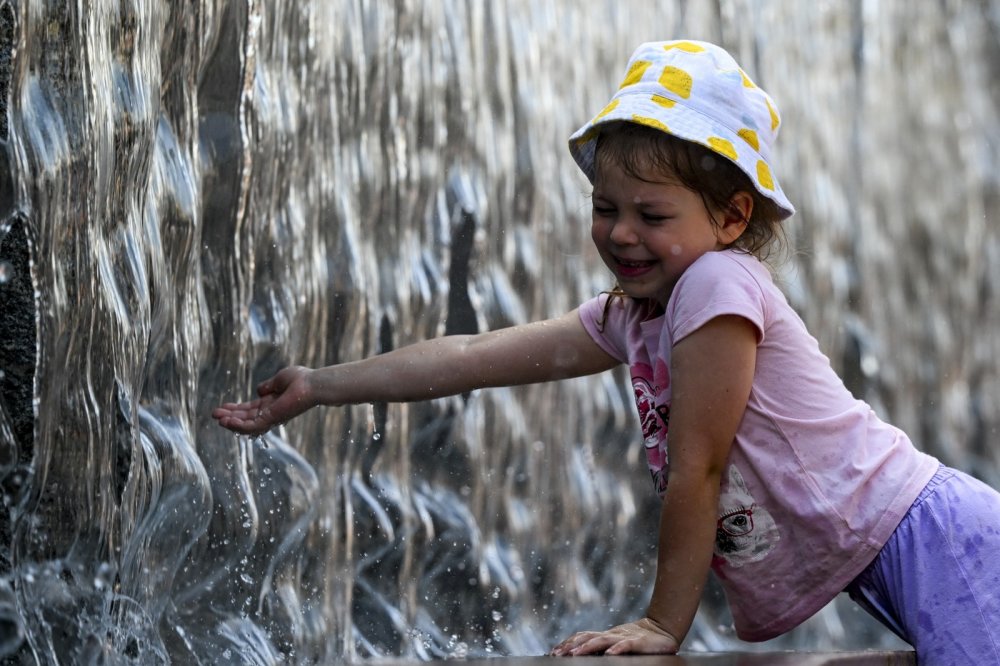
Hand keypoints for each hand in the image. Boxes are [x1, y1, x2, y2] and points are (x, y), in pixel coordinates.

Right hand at [212, 366, 314, 434]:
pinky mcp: (272, 419)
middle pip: (246, 418)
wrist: (312, 384)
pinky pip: (252, 426)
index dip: (236, 409)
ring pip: (247, 425)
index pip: (250, 409)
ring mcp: (271, 417)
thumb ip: (268, 386)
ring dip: (232, 423)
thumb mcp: (280, 380)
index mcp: (271, 403)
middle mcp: (270, 412)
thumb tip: (259, 390)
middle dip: (230, 416)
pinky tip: (227, 421)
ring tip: (218, 419)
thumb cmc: (301, 379)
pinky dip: (239, 426)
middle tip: (214, 414)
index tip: (222, 407)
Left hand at [549, 617, 679, 655]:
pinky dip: (617, 649)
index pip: (583, 637)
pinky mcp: (639, 642)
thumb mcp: (618, 643)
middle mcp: (611, 635)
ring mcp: (624, 637)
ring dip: (587, 647)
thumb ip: (603, 647)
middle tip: (556, 654)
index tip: (553, 651)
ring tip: (575, 654)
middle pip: (587, 637)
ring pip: (602, 640)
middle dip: (570, 646)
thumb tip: (581, 654)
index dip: (568, 643)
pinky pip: (626, 645)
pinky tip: (609, 654)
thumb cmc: (639, 640)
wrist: (663, 629)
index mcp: (606, 636)